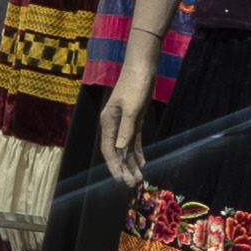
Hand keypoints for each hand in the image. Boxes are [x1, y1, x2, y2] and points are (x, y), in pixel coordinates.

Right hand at [101, 55, 156, 190]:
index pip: (109, 149)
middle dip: (124, 167)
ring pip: (126, 147)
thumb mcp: (132, 107)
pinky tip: (142, 162)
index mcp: (108, 122)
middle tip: (132, 184)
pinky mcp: (134, 118)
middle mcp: (114, 124)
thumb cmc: (135, 85)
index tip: (120, 179)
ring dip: (132, 162)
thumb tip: (121, 149)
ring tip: (139, 178)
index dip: (114, 165)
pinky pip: (134, 139)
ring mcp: (124, 122)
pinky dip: (138, 150)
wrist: (142, 67)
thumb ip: (127, 129)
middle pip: (118, 151)